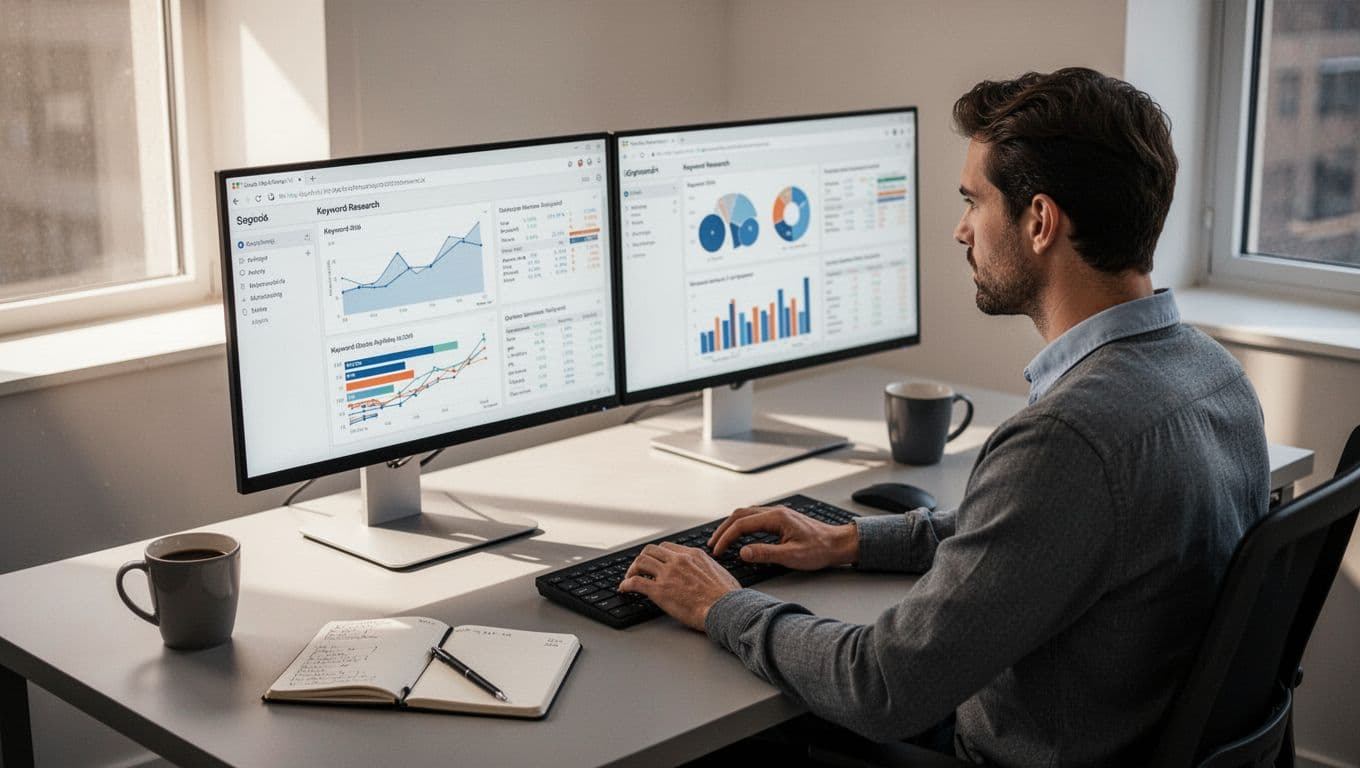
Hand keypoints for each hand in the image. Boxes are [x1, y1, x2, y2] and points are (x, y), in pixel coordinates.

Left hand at [617, 542, 739, 630]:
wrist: (726, 608)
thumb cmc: (728, 596)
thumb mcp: (720, 572)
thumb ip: (708, 568)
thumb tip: (709, 572)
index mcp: (693, 555)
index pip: (667, 547)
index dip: (658, 555)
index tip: (654, 562)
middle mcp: (678, 560)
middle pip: (650, 551)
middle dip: (642, 559)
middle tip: (638, 569)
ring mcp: (667, 574)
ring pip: (640, 562)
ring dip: (631, 570)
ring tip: (629, 577)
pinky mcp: (659, 591)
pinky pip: (635, 582)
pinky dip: (626, 584)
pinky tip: (624, 589)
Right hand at [708, 505, 858, 570]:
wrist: (838, 544)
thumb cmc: (819, 550)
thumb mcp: (792, 556)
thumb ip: (765, 553)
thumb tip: (743, 552)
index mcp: (776, 517)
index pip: (742, 524)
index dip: (726, 538)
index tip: (718, 551)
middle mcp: (775, 512)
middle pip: (740, 515)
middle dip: (723, 529)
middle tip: (713, 545)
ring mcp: (777, 514)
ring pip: (746, 515)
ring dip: (731, 527)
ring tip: (721, 541)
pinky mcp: (780, 520)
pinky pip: (754, 518)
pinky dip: (741, 526)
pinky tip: (740, 537)